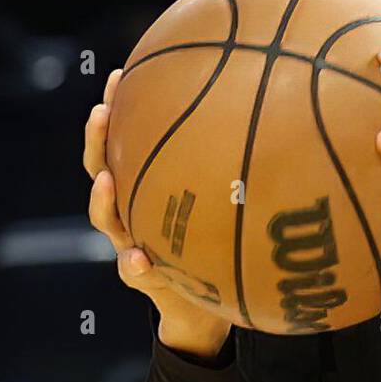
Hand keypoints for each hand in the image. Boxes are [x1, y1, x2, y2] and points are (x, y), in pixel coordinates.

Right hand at [84, 69, 230, 359]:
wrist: (207, 306)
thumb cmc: (219, 240)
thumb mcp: (227, 200)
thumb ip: (240, 163)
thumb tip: (280, 105)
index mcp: (147, 185)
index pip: (126, 140)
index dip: (119, 109)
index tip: (120, 75)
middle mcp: (132, 210)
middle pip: (103, 169)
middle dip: (99, 141)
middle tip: (101, 113)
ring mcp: (132, 243)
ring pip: (108, 219)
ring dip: (102, 200)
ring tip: (104, 181)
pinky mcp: (147, 279)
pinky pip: (136, 272)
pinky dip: (135, 264)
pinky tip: (138, 257)